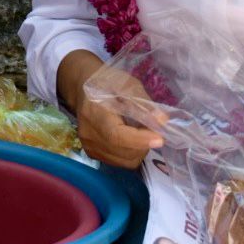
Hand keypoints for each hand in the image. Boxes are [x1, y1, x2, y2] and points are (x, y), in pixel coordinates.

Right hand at [59, 51, 165, 168]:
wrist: (81, 88)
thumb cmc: (106, 82)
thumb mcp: (126, 84)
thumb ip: (143, 103)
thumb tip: (162, 121)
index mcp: (94, 113)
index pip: (116, 136)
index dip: (139, 140)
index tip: (160, 138)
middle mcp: (89, 134)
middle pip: (123, 152)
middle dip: (144, 145)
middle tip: (153, 130)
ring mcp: (89, 146)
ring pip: (124, 161)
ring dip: (139, 151)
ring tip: (141, 133)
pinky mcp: (92, 153)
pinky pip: (119, 162)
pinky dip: (131, 154)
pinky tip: (131, 138)